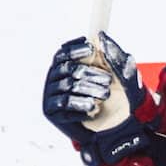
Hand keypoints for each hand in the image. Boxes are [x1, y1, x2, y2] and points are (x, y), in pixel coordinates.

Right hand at [42, 34, 152, 165]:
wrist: (104, 129)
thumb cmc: (108, 97)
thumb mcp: (115, 76)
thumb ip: (110, 56)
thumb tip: (102, 36)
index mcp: (62, 66)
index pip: (62, 53)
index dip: (75, 49)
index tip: (91, 48)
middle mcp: (53, 79)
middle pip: (68, 69)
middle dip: (91, 74)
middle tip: (109, 82)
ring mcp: (50, 95)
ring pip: (68, 87)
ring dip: (89, 90)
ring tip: (105, 96)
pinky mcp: (52, 112)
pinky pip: (64, 105)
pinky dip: (81, 106)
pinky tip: (94, 109)